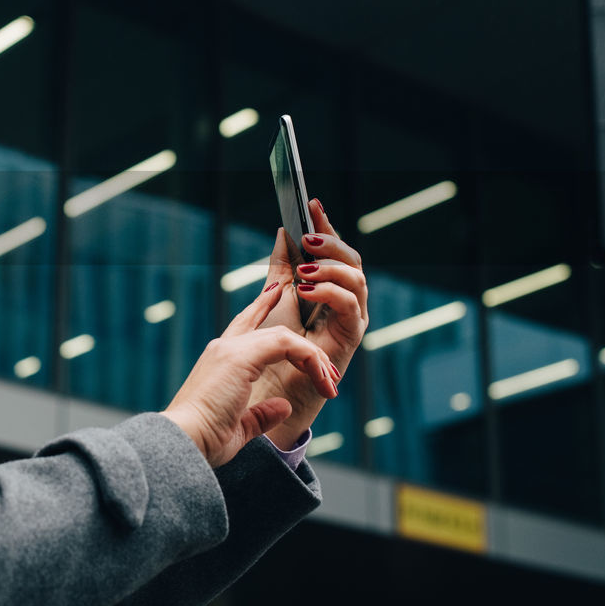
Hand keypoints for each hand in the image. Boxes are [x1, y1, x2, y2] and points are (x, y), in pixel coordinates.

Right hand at [162, 280, 339, 468]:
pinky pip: (286, 344)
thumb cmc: (204, 439)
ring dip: (312, 358)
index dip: (261, 307)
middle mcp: (223, 348)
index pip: (244, 324)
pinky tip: (322, 376)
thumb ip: (261, 414)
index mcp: (220, 361)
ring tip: (330, 382)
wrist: (184, 440)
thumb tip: (284, 406)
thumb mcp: (239, 425)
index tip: (276, 290)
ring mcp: (230, 349)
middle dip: (305, 349)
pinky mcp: (240, 357)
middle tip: (329, 373)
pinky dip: (308, 357)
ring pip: (284, 337)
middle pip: (271, 330)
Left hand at [253, 198, 367, 448]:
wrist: (246, 404)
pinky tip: (307, 289)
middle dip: (333, 241)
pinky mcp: (346, 344)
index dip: (324, 227)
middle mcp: (337, 307)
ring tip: (305, 268)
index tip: (310, 201)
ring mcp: (344, 325)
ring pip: (357, 281)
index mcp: (320, 295)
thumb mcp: (267, 303)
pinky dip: (332, 293)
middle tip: (308, 235)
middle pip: (351, 262)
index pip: (329, 254)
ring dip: (333, 267)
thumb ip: (281, 269)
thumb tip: (283, 232)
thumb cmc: (256, 358)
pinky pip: (352, 310)